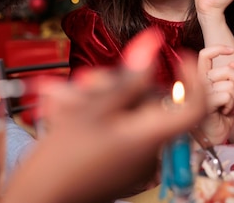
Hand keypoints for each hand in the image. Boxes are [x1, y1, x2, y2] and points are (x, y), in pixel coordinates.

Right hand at [1, 35, 206, 202]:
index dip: (191, 77)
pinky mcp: (120, 163)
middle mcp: (149, 151)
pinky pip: (118, 128)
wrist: (39, 197)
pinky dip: (98, 116)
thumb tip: (153, 46)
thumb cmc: (62, 157)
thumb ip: (128, 79)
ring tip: (65, 99)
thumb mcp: (93, 109)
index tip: (177, 56)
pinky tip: (69, 111)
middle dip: (118, 84)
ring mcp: (135, 159)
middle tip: (84, 81)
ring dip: (100, 98)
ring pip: (129, 113)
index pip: (194, 106)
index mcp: (150, 137)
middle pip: (149, 103)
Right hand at [196, 45, 233, 143]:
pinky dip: (231, 106)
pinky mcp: (204, 103)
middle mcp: (197, 82)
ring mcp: (199, 92)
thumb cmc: (219, 118)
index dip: (218, 49)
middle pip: (227, 70)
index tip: (230, 50)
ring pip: (230, 85)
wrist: (212, 139)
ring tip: (226, 108)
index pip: (204, 55)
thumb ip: (229, 79)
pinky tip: (223, 113)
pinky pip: (227, 96)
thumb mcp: (228, 95)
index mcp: (200, 77)